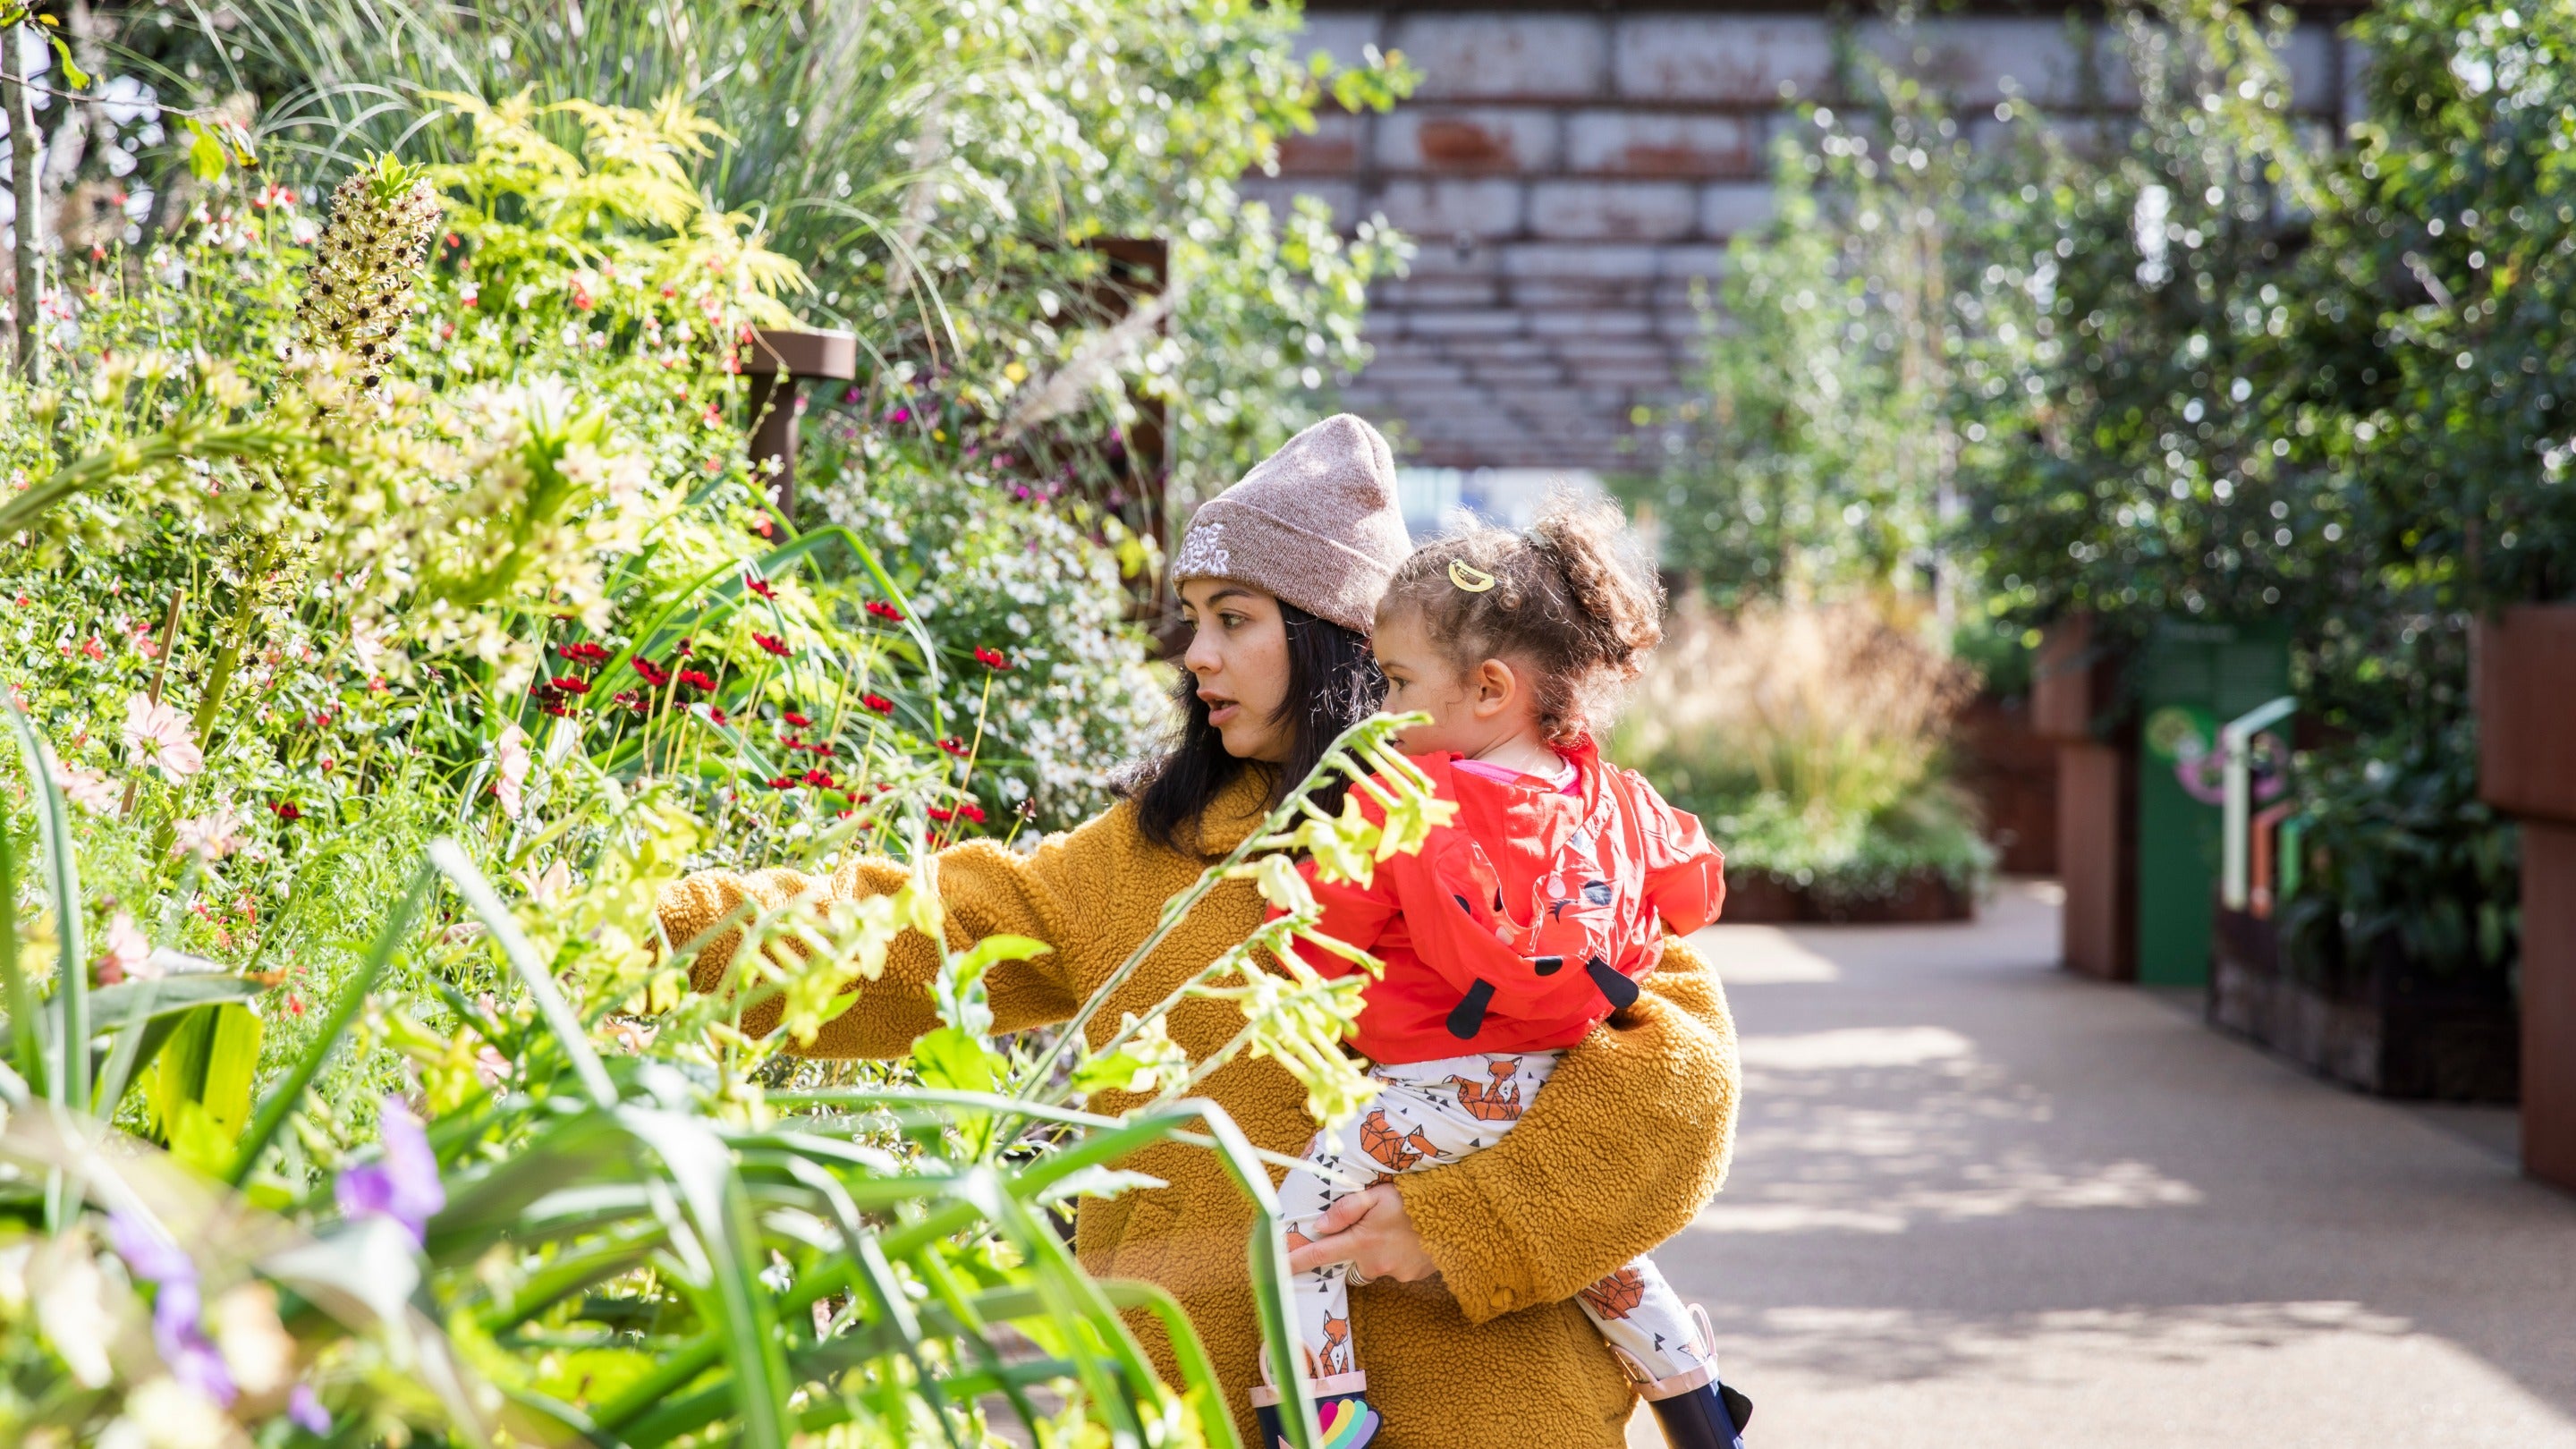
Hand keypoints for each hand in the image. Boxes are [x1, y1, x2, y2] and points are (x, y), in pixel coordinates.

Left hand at [1284, 1185, 1438, 1282]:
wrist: (1458, 1219)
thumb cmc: (1415, 1202)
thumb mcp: (1377, 1195)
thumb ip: (1346, 1209)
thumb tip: (1320, 1226)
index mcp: (1361, 1242)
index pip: (1319, 1254)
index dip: (1296, 1261)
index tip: (1275, 1267)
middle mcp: (1374, 1263)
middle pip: (1350, 1259)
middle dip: (1353, 1245)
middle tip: (1371, 1225)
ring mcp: (1395, 1273)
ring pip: (1373, 1263)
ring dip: (1378, 1249)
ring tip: (1398, 1227)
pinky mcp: (1412, 1276)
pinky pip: (1394, 1266)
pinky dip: (1397, 1253)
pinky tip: (1411, 1236)